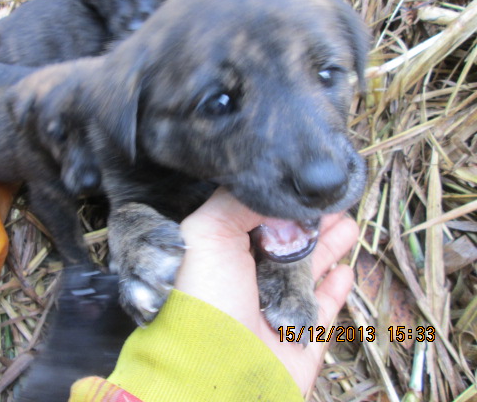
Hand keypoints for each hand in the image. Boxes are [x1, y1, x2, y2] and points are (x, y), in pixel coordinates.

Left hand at [177, 188, 357, 393]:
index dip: (281, 202)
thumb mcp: (207, 234)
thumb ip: (235, 203)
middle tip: (337, 201)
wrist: (218, 371)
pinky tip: (346, 269)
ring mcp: (278, 305)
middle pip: (289, 241)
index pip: (258, 219)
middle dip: (313, 220)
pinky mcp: (303, 332)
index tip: (304, 184)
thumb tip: (272, 185)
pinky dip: (336, 288)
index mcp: (225, 252)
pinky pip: (325, 307)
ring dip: (329, 246)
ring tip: (349, 224)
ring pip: (310, 268)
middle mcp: (251, 277)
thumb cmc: (206, 298)